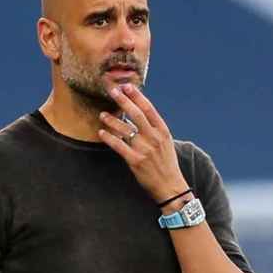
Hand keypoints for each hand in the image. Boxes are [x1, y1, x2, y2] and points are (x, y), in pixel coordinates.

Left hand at [98, 84, 189, 203]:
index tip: (127, 86)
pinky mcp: (135, 161)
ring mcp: (144, 149)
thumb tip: (140, 114)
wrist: (170, 186)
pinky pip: (119, 146)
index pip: (149, 109)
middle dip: (124, 101)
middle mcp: (154, 138)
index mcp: (163, 131)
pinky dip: (109, 138)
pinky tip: (102, 132)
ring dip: (112, 120)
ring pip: (125, 129)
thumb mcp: (166, 142)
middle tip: (113, 91)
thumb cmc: (166, 163)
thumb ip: (154, 129)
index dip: (137, 96)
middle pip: (136, 115)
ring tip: (102, 114)